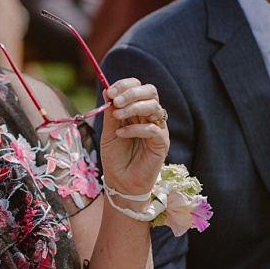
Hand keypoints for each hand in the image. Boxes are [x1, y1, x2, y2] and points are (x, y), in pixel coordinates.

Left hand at [99, 78, 170, 198]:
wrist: (120, 182)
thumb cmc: (116, 156)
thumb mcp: (109, 131)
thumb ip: (111, 112)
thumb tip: (107, 91)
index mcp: (137, 110)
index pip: (138, 87)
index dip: (125, 86)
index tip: (109, 92)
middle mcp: (150, 116)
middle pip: (150, 92)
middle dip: (132, 93)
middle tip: (116, 101)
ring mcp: (158, 129)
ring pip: (154, 107)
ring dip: (133, 108)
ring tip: (117, 116)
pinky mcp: (162, 143)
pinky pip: (153, 129)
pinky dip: (136, 129)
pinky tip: (121, 134)